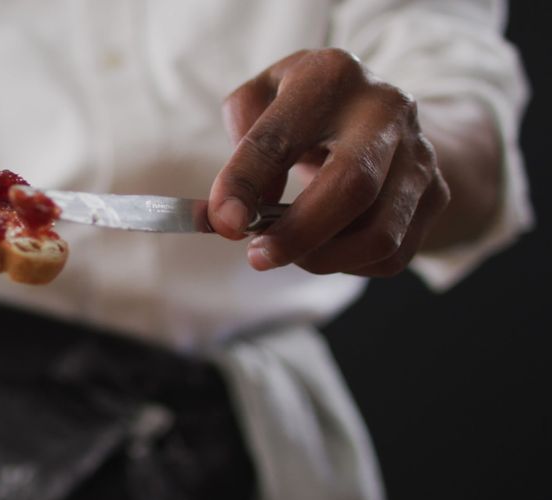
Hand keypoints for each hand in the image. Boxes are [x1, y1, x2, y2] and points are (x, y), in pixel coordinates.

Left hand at [209, 48, 449, 276]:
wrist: (382, 108)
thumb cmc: (305, 107)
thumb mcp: (263, 97)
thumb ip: (242, 139)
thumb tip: (241, 207)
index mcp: (331, 76)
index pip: (280, 137)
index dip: (245, 183)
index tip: (223, 221)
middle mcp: (386, 110)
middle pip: (352, 186)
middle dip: (298, 234)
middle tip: (258, 256)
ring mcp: (419, 154)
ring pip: (379, 234)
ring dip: (323, 258)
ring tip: (289, 252)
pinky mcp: (436, 194)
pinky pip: (393, 254)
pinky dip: (350, 264)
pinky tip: (327, 247)